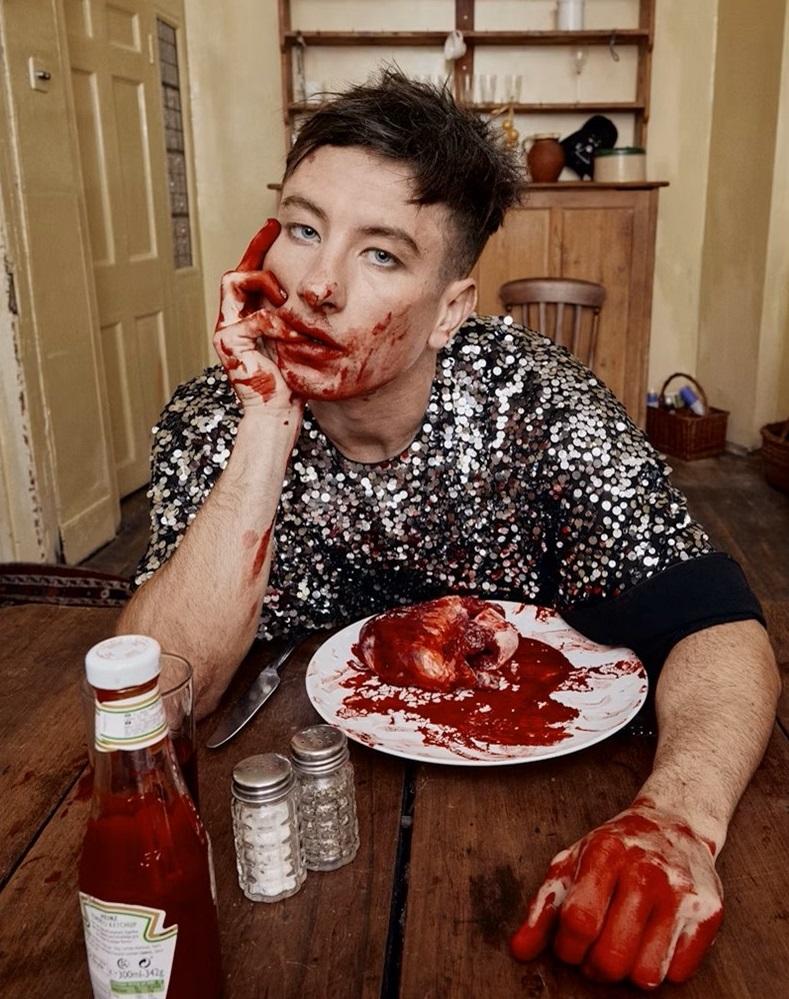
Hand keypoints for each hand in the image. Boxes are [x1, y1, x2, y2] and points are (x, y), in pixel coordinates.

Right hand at [213, 219, 300, 412]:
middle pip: (237, 270)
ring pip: (234, 281)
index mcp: (248, 317)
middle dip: (256, 247)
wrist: (277, 412)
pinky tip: (293, 331)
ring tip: (286, 294)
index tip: (275, 228)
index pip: (249, 274)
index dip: (260, 249)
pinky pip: (252, 316)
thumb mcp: (297, 339)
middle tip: (274, 230)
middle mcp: (232, 320)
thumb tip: (319, 292)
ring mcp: (226, 330)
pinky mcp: (227, 343)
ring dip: (264, 281)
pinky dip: (275, 321)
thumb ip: (296, 315)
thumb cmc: (289, 382)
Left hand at [510, 796, 723, 989]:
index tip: (569, 946)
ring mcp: (681, 893)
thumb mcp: (573, 862)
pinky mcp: (709, 913)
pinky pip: (678, 974)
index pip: (579, 922)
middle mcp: (646, 872)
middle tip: (595, 954)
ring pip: (645, 975)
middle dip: (594, 968)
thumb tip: (519, 951)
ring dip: (628, 973)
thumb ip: (544, 907)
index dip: (567, 948)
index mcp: (605, 854)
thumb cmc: (617, 848)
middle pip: (611, 958)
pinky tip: (654, 940)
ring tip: (624, 946)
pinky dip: (661, 967)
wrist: (674, 824)